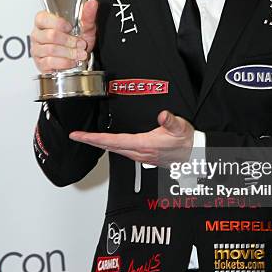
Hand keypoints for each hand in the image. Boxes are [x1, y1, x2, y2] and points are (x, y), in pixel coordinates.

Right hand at [30, 0, 97, 72]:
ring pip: (51, 50)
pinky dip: (65, 62)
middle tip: (81, 44)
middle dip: (69, 41)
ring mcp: (37, 49)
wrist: (79, 59)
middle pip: (50, 35)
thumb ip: (87, 15)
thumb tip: (92, 3)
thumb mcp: (85, 27)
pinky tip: (72, 61)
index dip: (58, 23)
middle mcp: (38, 34)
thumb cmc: (77, 40)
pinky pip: (50, 62)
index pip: (43, 18)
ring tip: (80, 54)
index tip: (71, 27)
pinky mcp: (40, 63)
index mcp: (44, 21)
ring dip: (70, 53)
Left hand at [69, 110, 194, 166]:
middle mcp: (139, 152)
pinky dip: (110, 146)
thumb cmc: (186, 142)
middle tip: (76, 136)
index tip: (80, 135)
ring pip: (114, 150)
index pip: (113, 141)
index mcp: (144, 144)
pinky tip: (108, 142)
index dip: (94, 138)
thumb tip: (163, 115)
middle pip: (109, 147)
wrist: (194, 156)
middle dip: (91, 141)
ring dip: (99, 144)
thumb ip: (171, 121)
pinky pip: (121, 151)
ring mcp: (140, 156)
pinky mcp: (143, 156)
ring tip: (87, 138)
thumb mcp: (180, 128)